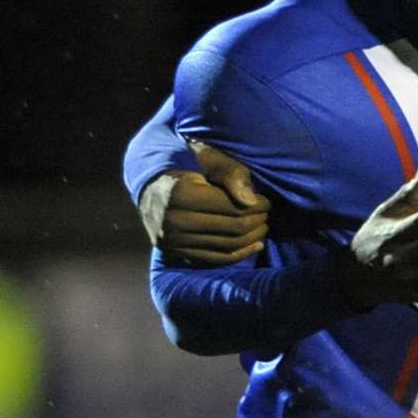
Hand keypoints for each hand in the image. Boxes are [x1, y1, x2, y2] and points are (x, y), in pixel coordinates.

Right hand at [150, 142, 270, 265]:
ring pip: (225, 245)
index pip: (231, 207)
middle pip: (231, 228)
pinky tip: (255, 246)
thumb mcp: (208, 158)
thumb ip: (231, 175)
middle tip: (267, 214)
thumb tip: (251, 201)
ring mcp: (170, 239)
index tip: (266, 201)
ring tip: (264, 227)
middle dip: (256, 222)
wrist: (150, 184)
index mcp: (181, 193)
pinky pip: (213, 258)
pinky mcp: (173, 251)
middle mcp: (172, 219)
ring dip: (251, 239)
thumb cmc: (186, 164)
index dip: (256, 205)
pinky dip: (237, 255)